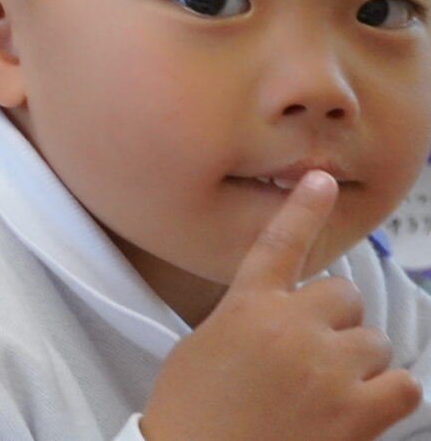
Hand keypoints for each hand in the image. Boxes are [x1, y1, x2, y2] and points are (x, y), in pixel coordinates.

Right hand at [142, 173, 418, 440]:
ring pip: (374, 342)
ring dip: (359, 365)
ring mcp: (326, 369)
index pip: (280, 244)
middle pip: (343, 297)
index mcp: (245, 307)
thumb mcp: (201, 348)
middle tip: (314, 357)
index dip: (303, 209)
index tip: (322, 180)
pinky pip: (402, 385)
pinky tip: (360, 409)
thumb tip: (278, 319)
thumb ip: (245, 320)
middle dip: (336, 324)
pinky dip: (387, 395)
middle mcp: (288, 328)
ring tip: (329, 393)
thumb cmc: (192, 414)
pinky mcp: (355, 412)